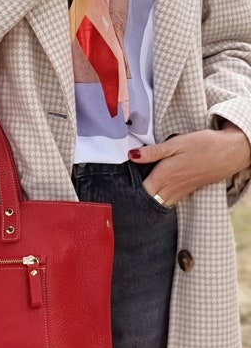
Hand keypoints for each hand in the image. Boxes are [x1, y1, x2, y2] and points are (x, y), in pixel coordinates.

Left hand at [128, 123, 250, 205]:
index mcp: (164, 176)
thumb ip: (153, 152)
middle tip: (121, 198)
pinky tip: (153, 195)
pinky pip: (167, 202)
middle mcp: (169, 188)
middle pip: (146, 201)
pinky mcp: (185, 193)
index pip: (140, 192)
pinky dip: (158, 201)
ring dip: (146, 202)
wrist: (230, 152)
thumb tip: (131, 156)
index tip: (118, 190)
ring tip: (134, 198)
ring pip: (157, 204)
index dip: (128, 192)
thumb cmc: (203, 145)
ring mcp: (178, 193)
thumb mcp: (176, 143)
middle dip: (134, 200)